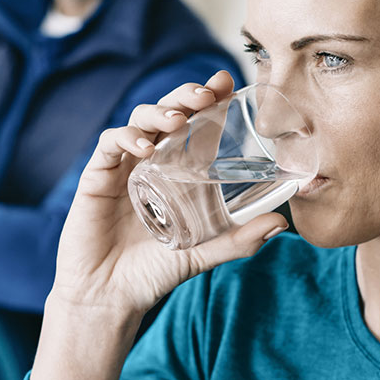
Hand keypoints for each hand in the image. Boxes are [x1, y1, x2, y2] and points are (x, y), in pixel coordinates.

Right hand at [28, 71, 288, 379]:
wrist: (110, 296)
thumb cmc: (154, 272)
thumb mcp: (204, 253)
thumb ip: (239, 239)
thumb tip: (282, 223)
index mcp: (177, 170)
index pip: (195, 123)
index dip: (209, 98)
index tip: (227, 82)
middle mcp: (152, 161)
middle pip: (168, 111)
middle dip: (186, 95)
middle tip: (206, 94)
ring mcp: (124, 166)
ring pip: (139, 120)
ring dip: (159, 112)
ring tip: (177, 120)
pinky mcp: (97, 176)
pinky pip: (110, 144)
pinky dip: (126, 138)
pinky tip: (143, 148)